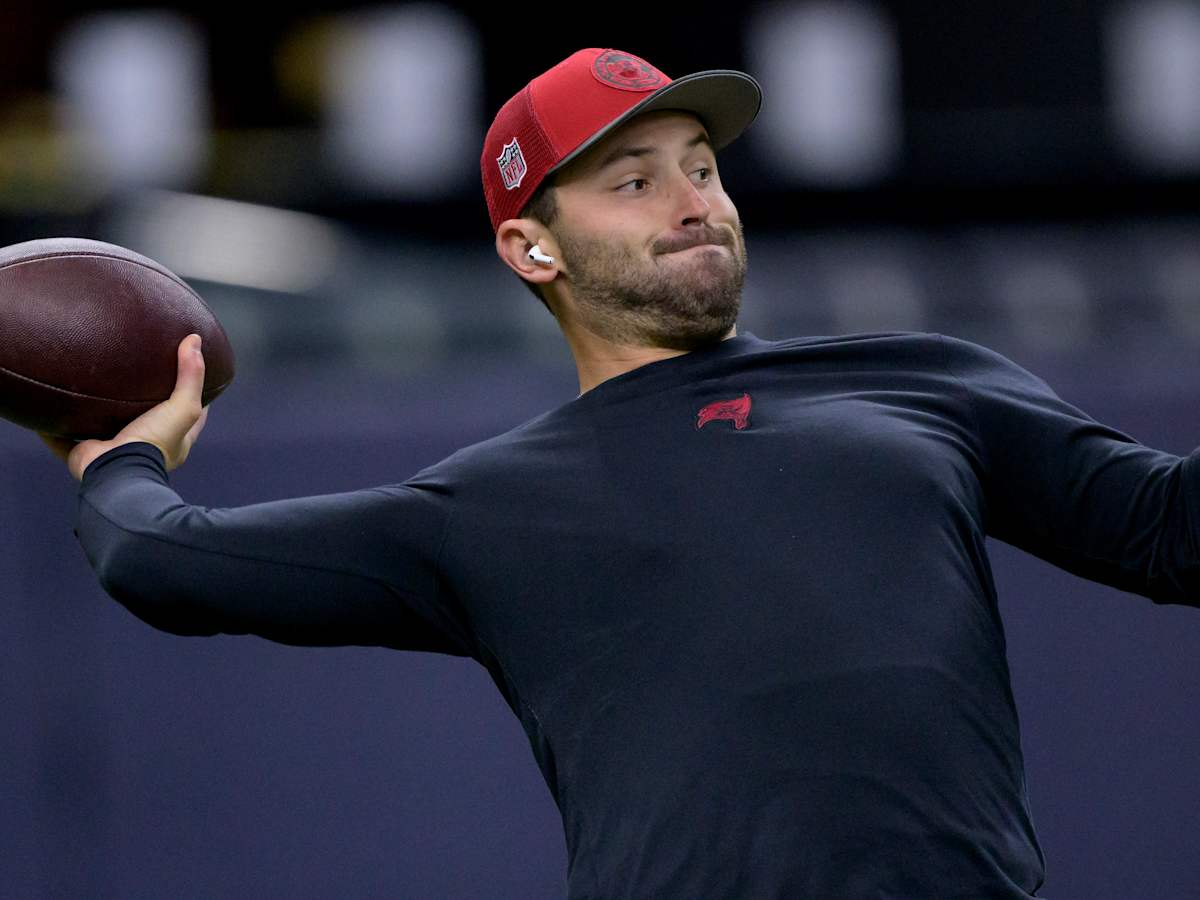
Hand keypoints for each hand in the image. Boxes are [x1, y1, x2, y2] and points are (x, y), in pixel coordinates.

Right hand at [41, 334, 209, 480]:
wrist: (116, 472)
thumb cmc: (154, 442)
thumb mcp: (183, 407)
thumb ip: (190, 376)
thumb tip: (195, 339)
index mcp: (172, 442)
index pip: (189, 416)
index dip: (191, 394)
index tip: (186, 371)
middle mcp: (144, 448)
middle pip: (145, 421)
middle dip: (140, 402)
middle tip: (133, 374)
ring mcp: (113, 453)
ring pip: (104, 429)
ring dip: (97, 413)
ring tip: (89, 384)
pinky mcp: (84, 455)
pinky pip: (64, 439)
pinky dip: (55, 428)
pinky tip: (48, 409)